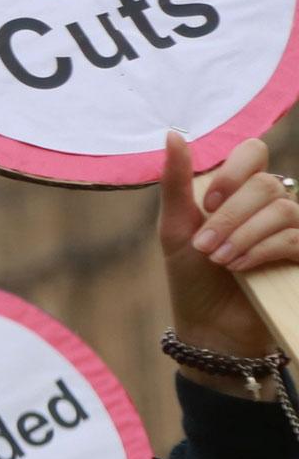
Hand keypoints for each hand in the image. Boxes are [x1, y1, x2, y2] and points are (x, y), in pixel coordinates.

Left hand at [160, 132, 297, 363]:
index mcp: (237, 190)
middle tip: (205, 247)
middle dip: (230, 216)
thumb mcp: (174, 228)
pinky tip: (240, 268)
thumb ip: (176, 182)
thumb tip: (172, 133)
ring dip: (244, 235)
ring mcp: (289, 227)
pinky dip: (263, 250)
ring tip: (220, 261)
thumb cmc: (190, 276)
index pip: (253, 152)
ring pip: (283, 209)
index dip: (234, 172)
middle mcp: (268, 203)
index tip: (208, 202)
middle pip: (266, 184)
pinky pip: (295, 236)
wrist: (208, 325)